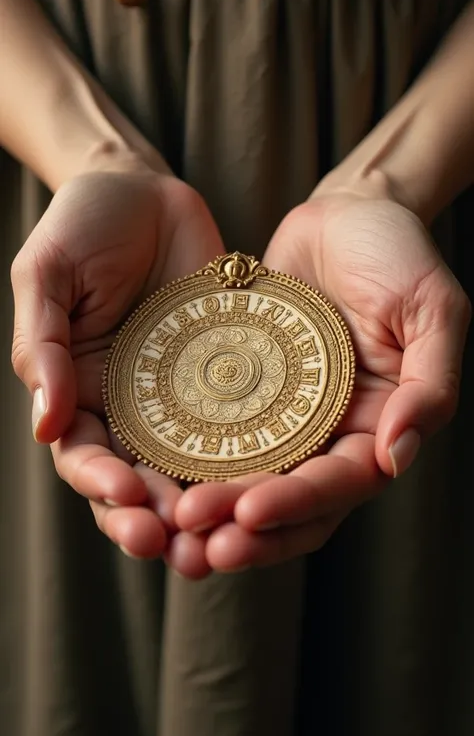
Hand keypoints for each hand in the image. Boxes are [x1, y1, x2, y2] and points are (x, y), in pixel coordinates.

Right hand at [11, 150, 223, 563]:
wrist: (143, 187)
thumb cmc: (81, 224)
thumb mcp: (46, 274)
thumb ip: (41, 344)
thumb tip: (45, 424)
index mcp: (77, 391)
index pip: (82, 456)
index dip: (100, 486)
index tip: (128, 499)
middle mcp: (128, 406)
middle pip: (137, 481)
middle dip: (154, 518)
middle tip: (178, 548)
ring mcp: (180, 395)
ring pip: (191, 466)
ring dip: (204, 506)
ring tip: (224, 539)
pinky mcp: (227, 374)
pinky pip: (240, 421)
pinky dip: (249, 456)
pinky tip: (270, 480)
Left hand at [171, 192, 469, 574]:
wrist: (345, 212)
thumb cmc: (399, 252)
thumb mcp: (433, 309)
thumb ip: (431, 385)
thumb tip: (398, 458)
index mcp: (380, 424)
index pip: (342, 483)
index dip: (299, 503)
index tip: (250, 513)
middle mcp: (330, 431)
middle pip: (290, 501)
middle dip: (246, 528)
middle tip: (197, 544)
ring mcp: (285, 414)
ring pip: (249, 478)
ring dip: (213, 510)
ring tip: (170, 527)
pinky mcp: (246, 391)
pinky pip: (216, 431)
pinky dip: (191, 458)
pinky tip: (151, 473)